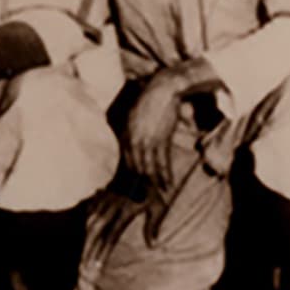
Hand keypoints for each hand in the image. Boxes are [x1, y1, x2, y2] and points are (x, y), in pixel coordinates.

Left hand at [124, 71, 188, 188]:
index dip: (130, 176)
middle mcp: (134, 140)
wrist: (162, 90)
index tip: (131, 188)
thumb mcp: (130, 115)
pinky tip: (168, 185)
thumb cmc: (146, 100)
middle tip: (142, 199)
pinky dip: (166, 175)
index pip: (126, 161)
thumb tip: (122, 140)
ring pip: (150, 168)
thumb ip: (125, 129)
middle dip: (140, 185)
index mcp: (125, 135)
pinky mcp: (163, 140)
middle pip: (136, 168)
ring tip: (157, 195)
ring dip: (154, 184)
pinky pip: (164, 162)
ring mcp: (149, 141)